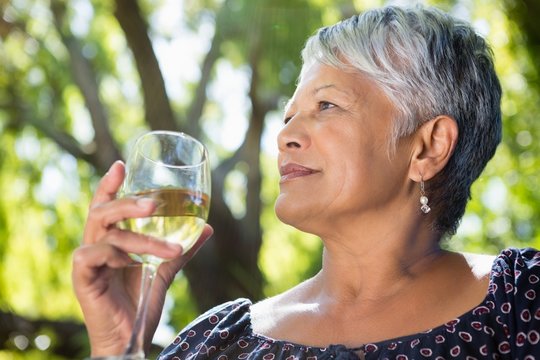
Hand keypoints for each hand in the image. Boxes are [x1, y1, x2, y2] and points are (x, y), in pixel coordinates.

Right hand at [72, 161, 212, 355]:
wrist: (130, 338)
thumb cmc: (140, 302)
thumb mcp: (164, 270)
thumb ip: (182, 249)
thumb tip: (207, 228)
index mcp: (111, 240)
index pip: (106, 206)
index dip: (110, 184)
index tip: (121, 165)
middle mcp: (95, 245)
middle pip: (102, 211)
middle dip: (125, 202)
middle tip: (153, 203)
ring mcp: (86, 261)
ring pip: (106, 233)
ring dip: (140, 238)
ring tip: (170, 248)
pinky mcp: (82, 277)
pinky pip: (93, 254)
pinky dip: (116, 254)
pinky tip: (134, 263)